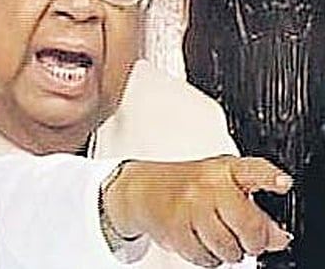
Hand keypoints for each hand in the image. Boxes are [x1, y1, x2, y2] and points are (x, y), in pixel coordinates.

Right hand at [103, 156, 292, 266]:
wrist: (145, 189)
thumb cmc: (191, 184)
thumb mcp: (225, 183)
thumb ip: (254, 207)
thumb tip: (278, 239)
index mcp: (226, 169)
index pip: (253, 170)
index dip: (269, 177)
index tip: (283, 183)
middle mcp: (207, 186)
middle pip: (248, 225)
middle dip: (253, 240)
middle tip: (247, 237)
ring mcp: (189, 208)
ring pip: (228, 248)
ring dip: (228, 251)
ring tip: (216, 235)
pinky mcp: (175, 230)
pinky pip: (205, 257)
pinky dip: (206, 256)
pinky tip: (199, 239)